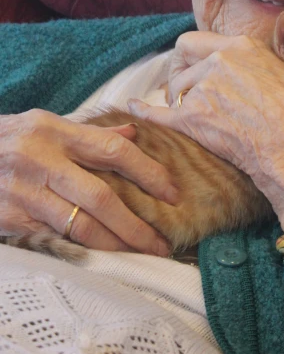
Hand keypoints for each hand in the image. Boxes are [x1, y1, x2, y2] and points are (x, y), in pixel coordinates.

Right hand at [0, 109, 177, 254]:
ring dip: (114, 243)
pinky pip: (55, 237)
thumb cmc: (12, 138)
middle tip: (160, 241)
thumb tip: (134, 133)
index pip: (113, 150)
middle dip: (135, 223)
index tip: (172, 192)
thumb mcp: (47, 124)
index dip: (147, 171)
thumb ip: (90, 132)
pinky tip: (102, 255)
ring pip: (79, 224)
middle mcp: (43, 160)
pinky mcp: (11, 217)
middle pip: (101, 196)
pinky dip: (82, 248)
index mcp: (57, 131)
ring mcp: (25, 191)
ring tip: (138, 253)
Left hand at [129, 32, 283, 233]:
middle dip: (181, 77)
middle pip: (182, 63)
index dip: (192, 56)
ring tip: (191, 119)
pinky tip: (132, 109)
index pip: (199, 41)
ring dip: (179, 103)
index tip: (194, 68)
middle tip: (187, 95)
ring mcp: (204, 89)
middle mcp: (219, 61)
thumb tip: (257, 76)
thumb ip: (261, 68)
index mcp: (243, 46)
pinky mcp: (193, 121)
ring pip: (176, 91)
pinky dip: (144, 113)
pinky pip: (159, 115)